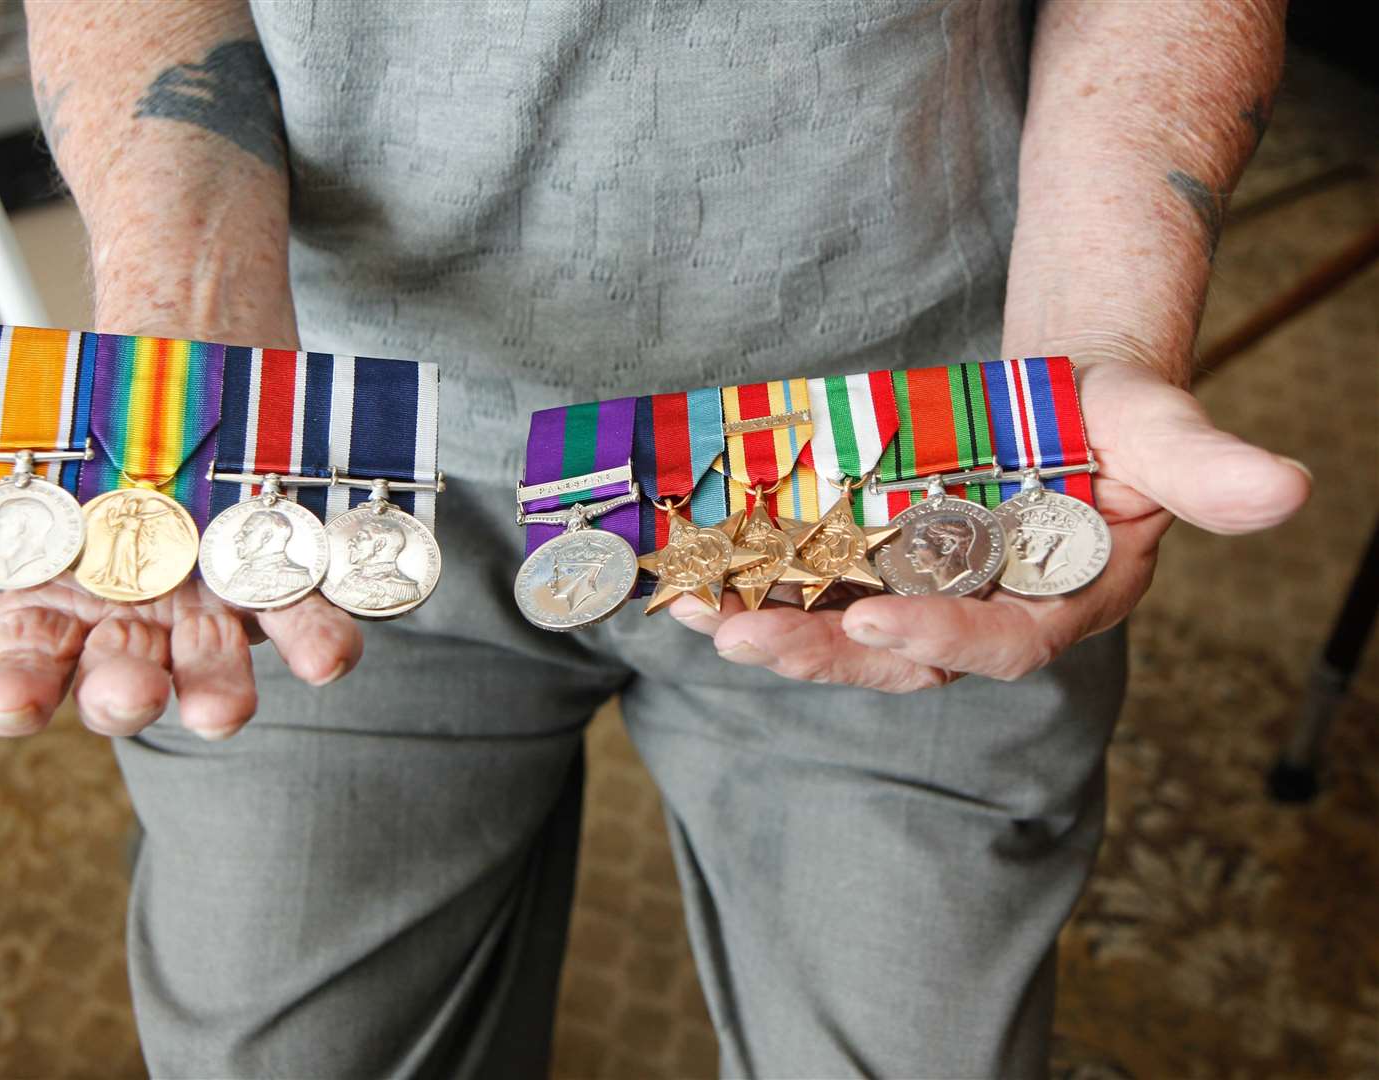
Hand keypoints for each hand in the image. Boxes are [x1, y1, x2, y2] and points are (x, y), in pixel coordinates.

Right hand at [0, 309, 363, 738]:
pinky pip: (312, 616)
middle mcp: (141, 626)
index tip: (7, 703)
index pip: (27, 676)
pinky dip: (324, 633)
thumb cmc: (93, 431)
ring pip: (220, 669)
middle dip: (128, 699)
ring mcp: (218, 608)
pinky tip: (329, 645)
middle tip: (128, 694)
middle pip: (129, 685)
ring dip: (224, 692)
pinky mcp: (290, 580)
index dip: (16, 698)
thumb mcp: (12, 475)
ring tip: (225, 705)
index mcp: (62, 612)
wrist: (188, 361)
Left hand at [669, 360, 1311, 691]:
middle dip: (821, 652)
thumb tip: (1288, 491)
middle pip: (899, 657)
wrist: (1062, 401)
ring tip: (691, 612)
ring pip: (839, 635)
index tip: (888, 621)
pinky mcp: (872, 569)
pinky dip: (751, 586)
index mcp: (1059, 603)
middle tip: (743, 636)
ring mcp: (920, 597)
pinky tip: (691, 581)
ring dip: (765, 629)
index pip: (1005, 641)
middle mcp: (982, 616)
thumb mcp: (1159, 428)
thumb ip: (1207, 468)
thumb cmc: (1115, 416)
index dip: (949, 638)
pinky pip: (810, 591)